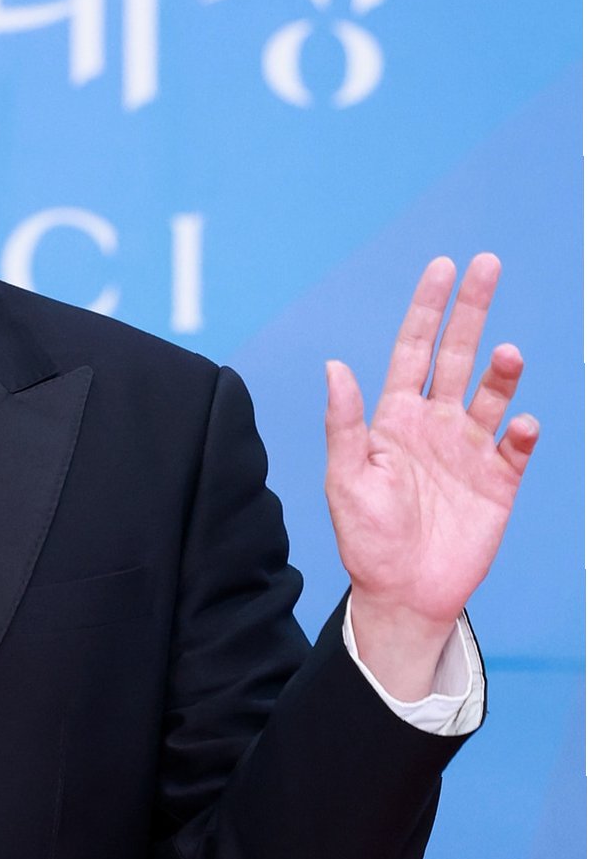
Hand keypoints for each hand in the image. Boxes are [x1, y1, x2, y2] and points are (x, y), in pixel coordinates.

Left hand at [324, 254, 537, 696]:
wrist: (402, 594)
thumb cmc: (366, 538)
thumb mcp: (346, 479)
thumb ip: (344, 424)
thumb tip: (335, 367)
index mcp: (396, 418)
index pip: (414, 350)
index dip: (428, 309)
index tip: (443, 268)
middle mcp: (436, 425)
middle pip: (457, 355)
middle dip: (472, 310)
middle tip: (488, 264)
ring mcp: (470, 451)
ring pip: (491, 395)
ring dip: (502, 373)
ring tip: (507, 355)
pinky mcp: (498, 482)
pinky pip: (516, 447)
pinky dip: (523, 432)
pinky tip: (523, 424)